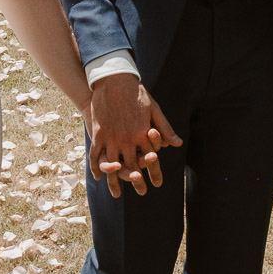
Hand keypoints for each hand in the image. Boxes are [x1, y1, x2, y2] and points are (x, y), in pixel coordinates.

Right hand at [86, 73, 180, 197]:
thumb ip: (164, 128)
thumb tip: (176, 144)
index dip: (152, 171)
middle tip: (140, 193)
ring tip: (117, 194)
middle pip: (131, 167)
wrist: (114, 79)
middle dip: (136, 182)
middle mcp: (128, 139)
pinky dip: (97, 167)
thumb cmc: (136, 93)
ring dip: (115, 181)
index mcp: (143, 134)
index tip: (155, 183)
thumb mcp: (154, 109)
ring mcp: (112, 137)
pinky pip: (96, 154)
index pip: (149, 158)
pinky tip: (98, 176)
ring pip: (113, 165)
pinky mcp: (99, 133)